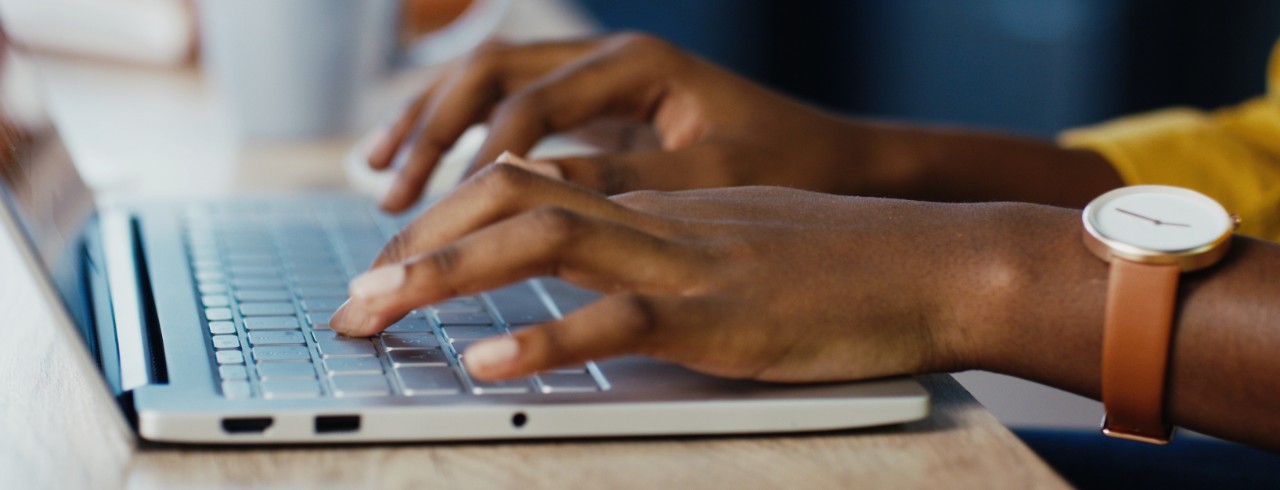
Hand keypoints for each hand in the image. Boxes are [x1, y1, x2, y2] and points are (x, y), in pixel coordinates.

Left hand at [330, 163, 1024, 381]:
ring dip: (446, 276)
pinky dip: (546, 342)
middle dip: (417, 243)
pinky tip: (489, 368)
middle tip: (352, 297)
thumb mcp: (738, 244)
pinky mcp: (718, 315)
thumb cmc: (845, 263)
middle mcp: (655, 218)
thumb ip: (668, 253)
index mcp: (654, 203)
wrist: (934, 262)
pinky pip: (617, 319)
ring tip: (376, 312)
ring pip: (541, 241)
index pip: (524, 187)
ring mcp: (683, 261)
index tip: (391, 266)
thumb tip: (603, 284)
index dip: (445, 221)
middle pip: (508, 198)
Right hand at [368, 33, 869, 211]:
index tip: (437, 214)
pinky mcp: (595, 112)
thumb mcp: (708, 180)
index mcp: (636, 64)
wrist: (835, 158)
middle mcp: (608, 57)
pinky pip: (509, 114)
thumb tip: (526, 193)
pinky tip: (431, 177)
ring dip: (429, 126)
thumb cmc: (787, 164)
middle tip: (388, 194)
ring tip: (380, 179)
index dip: (474, 158)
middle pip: (488, 74)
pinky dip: (462, 141)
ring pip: (488, 84)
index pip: (528, 103)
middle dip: (429, 131)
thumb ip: (621, 182)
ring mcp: (598, 80)